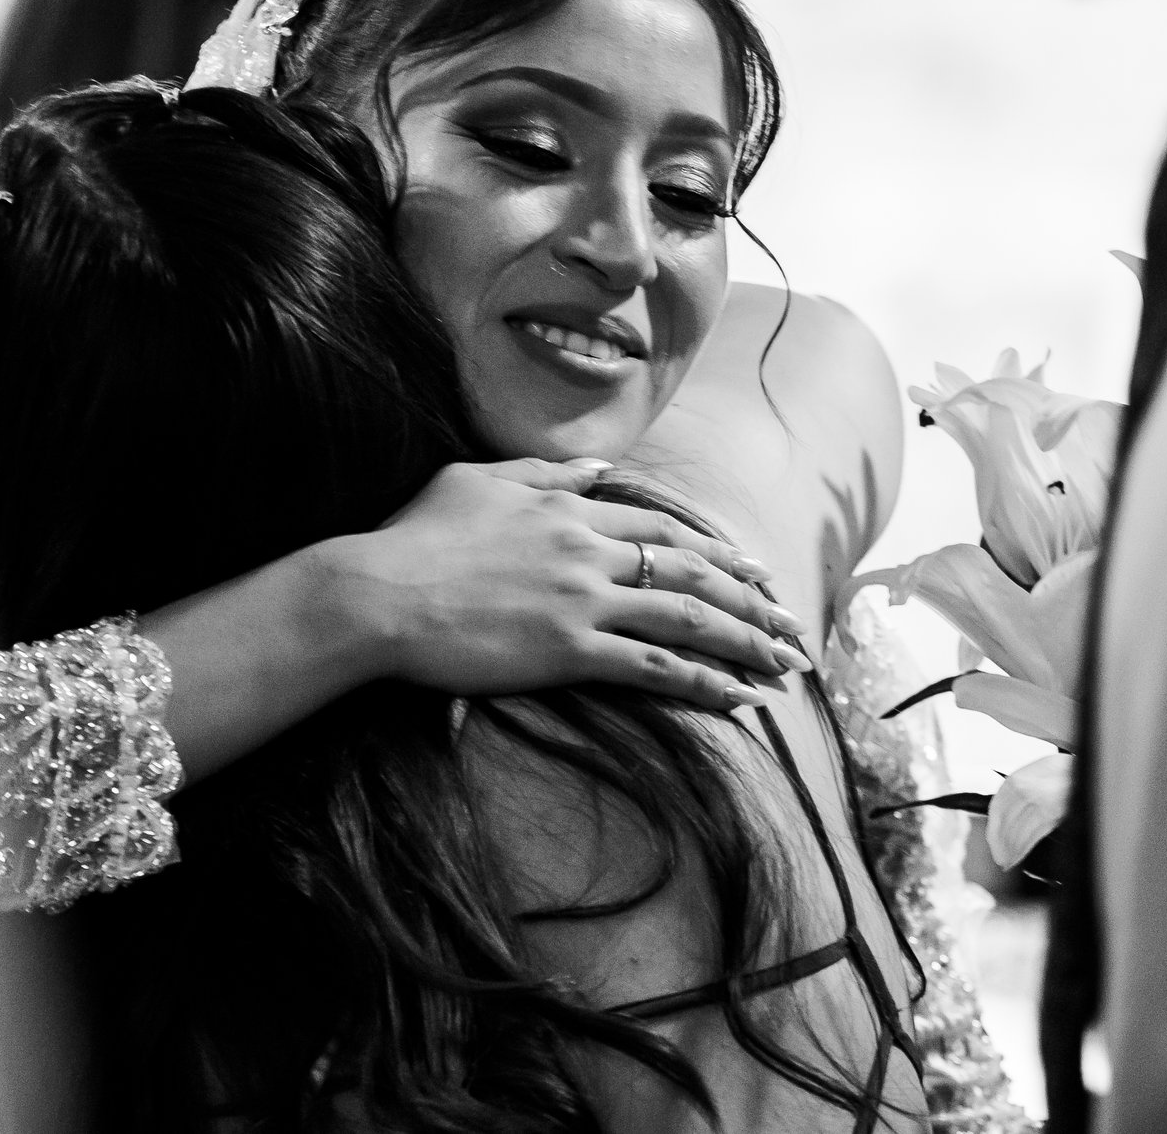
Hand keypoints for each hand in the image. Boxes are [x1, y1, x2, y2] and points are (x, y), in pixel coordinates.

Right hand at [323, 459, 812, 712]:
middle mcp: (588, 550)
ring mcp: (582, 600)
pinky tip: (739, 698)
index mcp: (569, 510)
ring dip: (744, 641)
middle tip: (790, 624)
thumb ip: (545, 474)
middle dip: (750, 599)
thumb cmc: (413, 539)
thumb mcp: (477, 480)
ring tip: (784, 665)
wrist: (376, 593)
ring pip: (686, 616)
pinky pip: (655, 666)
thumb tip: (602, 470)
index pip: (661, 527)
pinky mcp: (569, 651)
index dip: (715, 550)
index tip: (752, 570)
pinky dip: (705, 682)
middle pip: (691, 569)